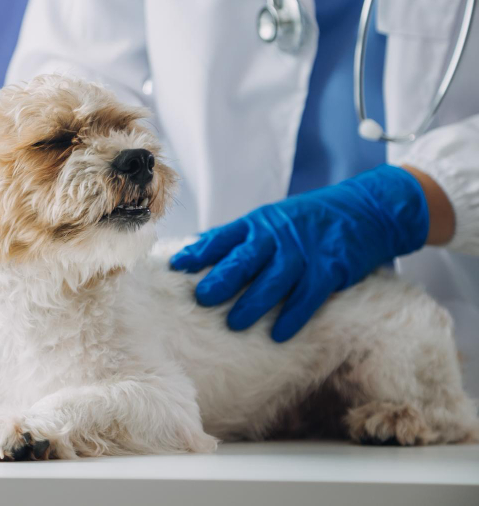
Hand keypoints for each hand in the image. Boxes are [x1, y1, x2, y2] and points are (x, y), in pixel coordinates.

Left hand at [170, 165, 428, 341]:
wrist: (366, 209)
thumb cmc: (307, 220)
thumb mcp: (271, 219)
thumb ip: (238, 236)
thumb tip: (197, 248)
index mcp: (258, 224)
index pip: (223, 237)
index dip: (199, 252)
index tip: (178, 266)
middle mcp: (277, 236)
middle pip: (245, 259)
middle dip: (222, 280)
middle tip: (202, 298)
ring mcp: (304, 252)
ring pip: (274, 281)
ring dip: (253, 304)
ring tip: (234, 324)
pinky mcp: (330, 268)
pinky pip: (308, 296)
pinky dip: (292, 316)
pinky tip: (278, 334)